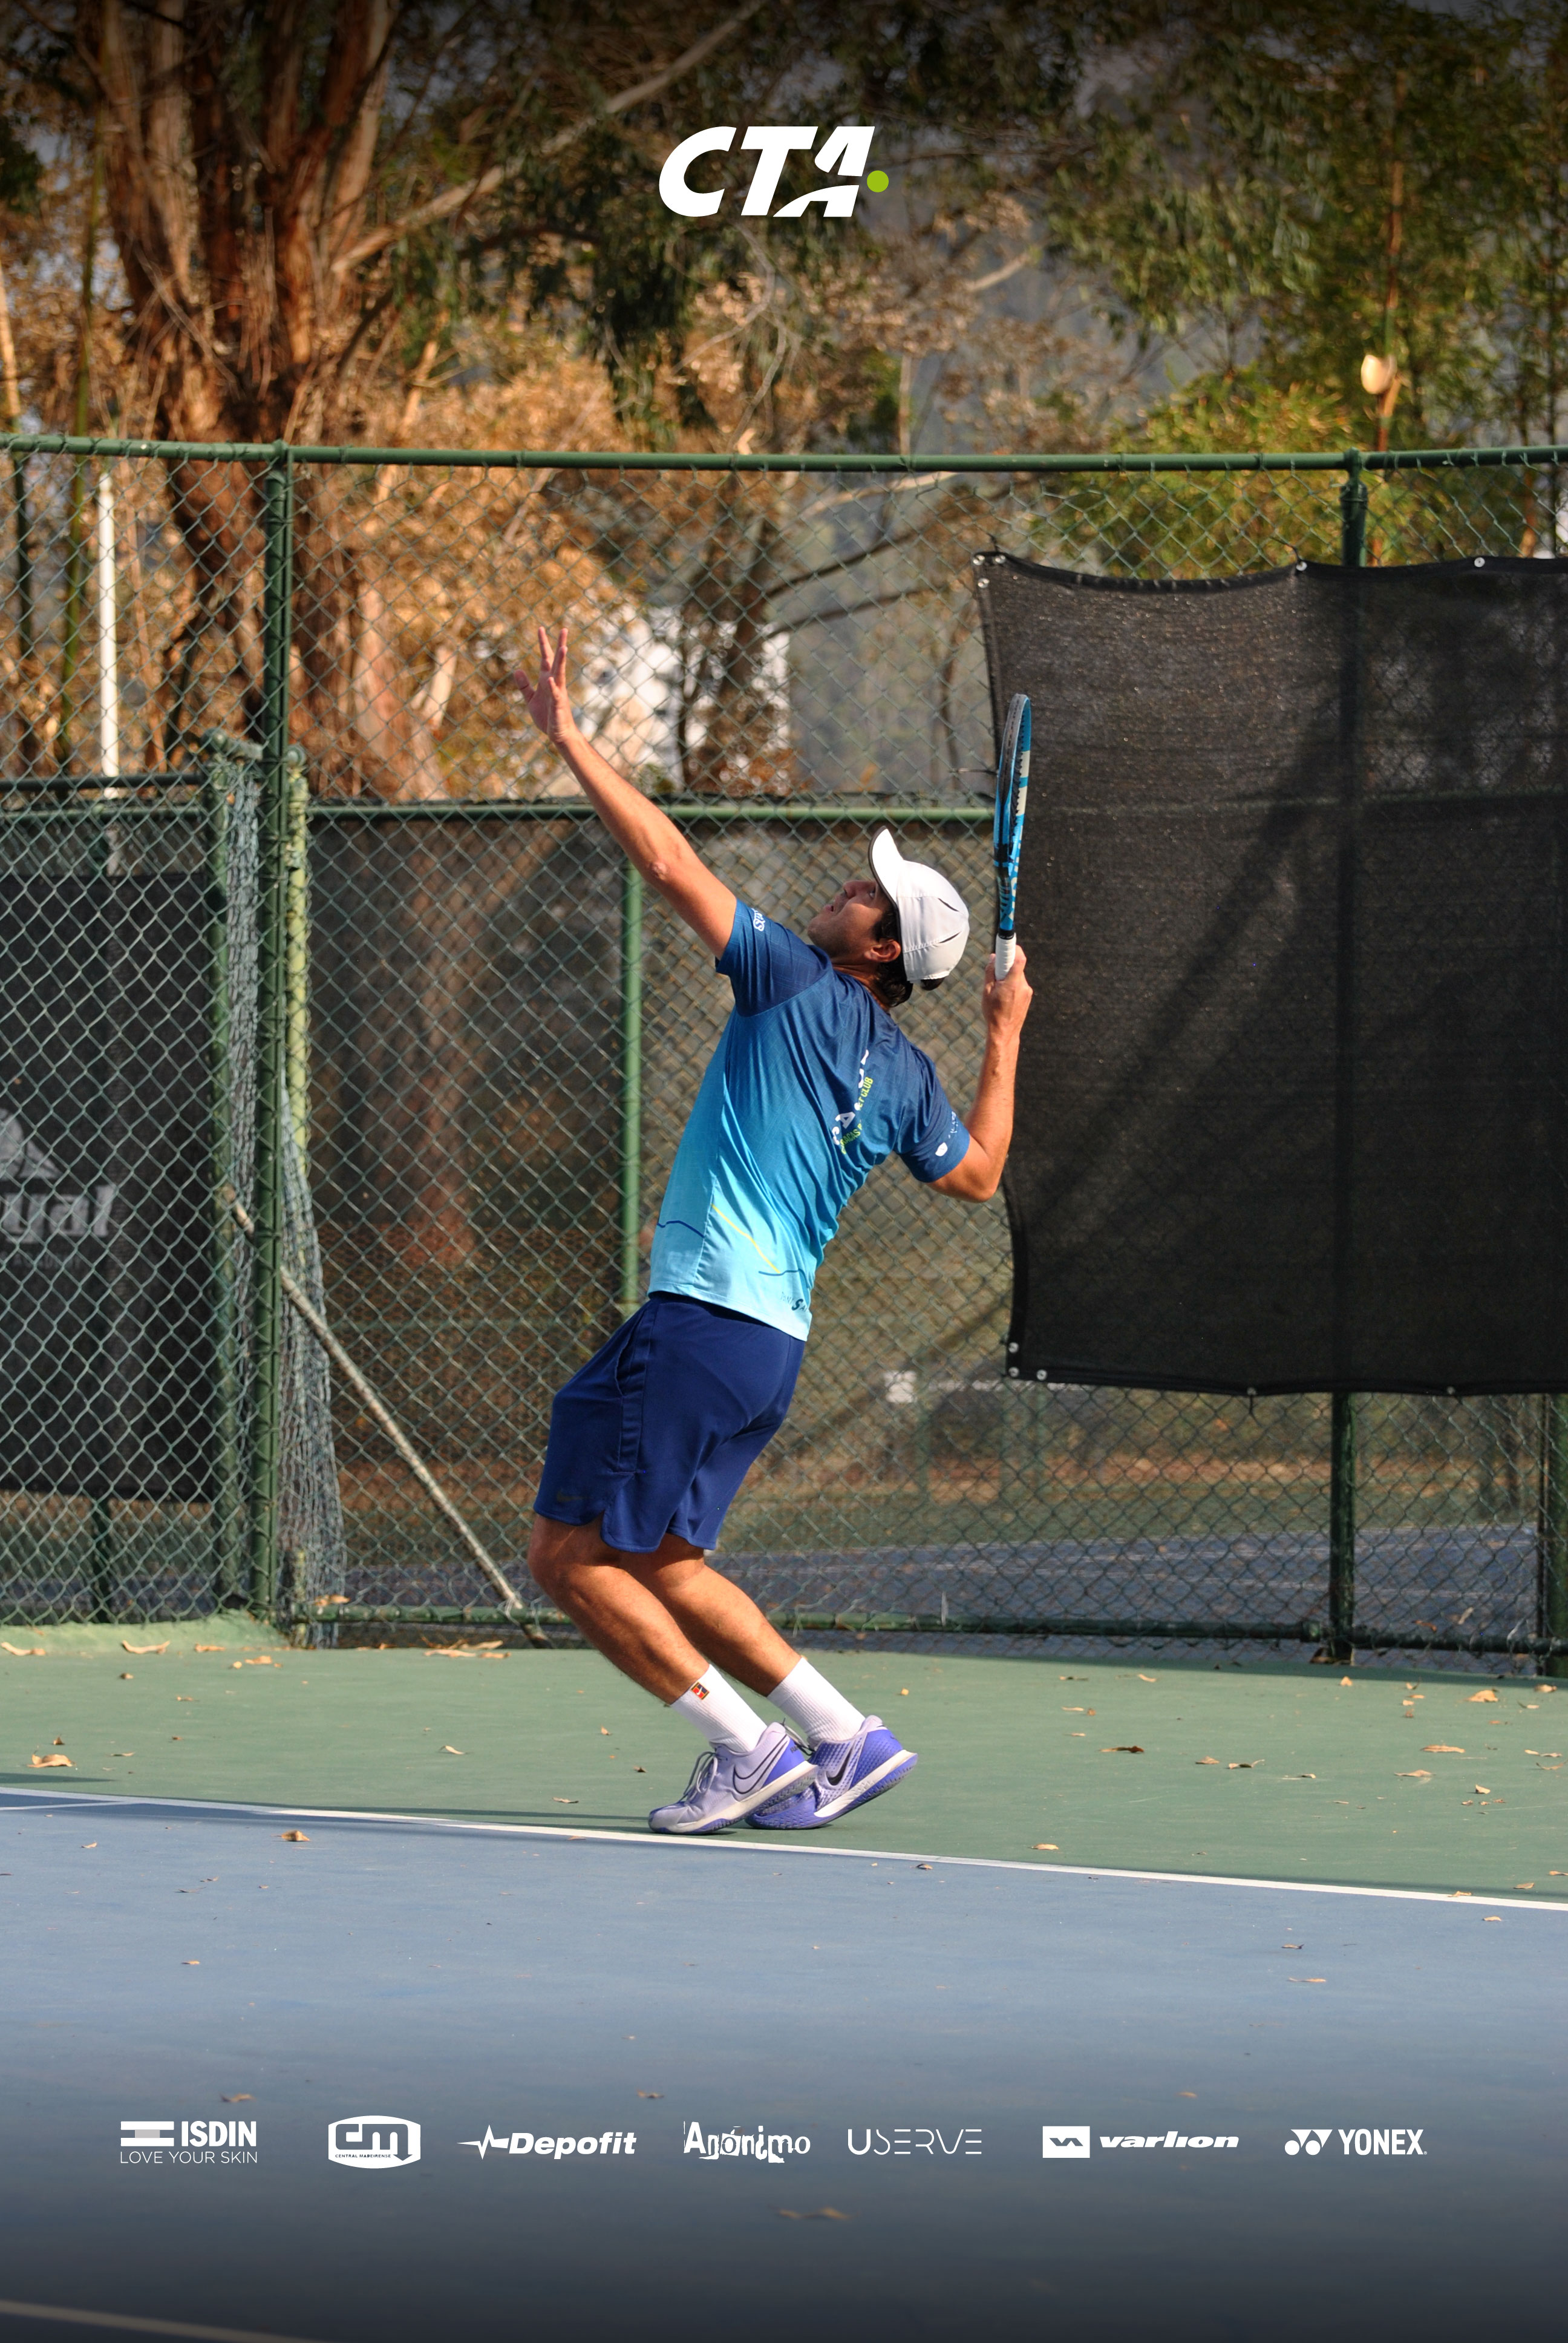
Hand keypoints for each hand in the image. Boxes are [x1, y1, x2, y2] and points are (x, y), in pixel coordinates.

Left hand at [514, 624, 577, 746]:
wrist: (558, 734)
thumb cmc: (547, 717)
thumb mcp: (531, 699)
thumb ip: (524, 685)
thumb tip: (517, 670)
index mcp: (547, 680)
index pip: (545, 658)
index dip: (543, 643)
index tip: (541, 628)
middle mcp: (554, 683)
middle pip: (557, 660)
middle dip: (560, 645)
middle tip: (564, 629)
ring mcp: (558, 693)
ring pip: (560, 674)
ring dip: (562, 661)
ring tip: (564, 647)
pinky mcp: (558, 705)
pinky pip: (555, 694)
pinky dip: (553, 687)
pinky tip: (550, 679)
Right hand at [982, 944, 1031, 1034]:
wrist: (1005, 1032)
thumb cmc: (993, 1013)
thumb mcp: (986, 991)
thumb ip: (990, 972)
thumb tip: (994, 958)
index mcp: (1012, 983)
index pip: (1019, 958)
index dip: (1014, 948)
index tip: (1008, 942)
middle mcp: (1023, 985)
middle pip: (1017, 965)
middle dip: (1006, 964)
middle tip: (995, 972)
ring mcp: (1027, 991)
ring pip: (1017, 975)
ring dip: (1008, 976)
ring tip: (998, 990)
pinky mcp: (1028, 996)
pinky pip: (1019, 983)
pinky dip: (1011, 984)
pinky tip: (1004, 997)